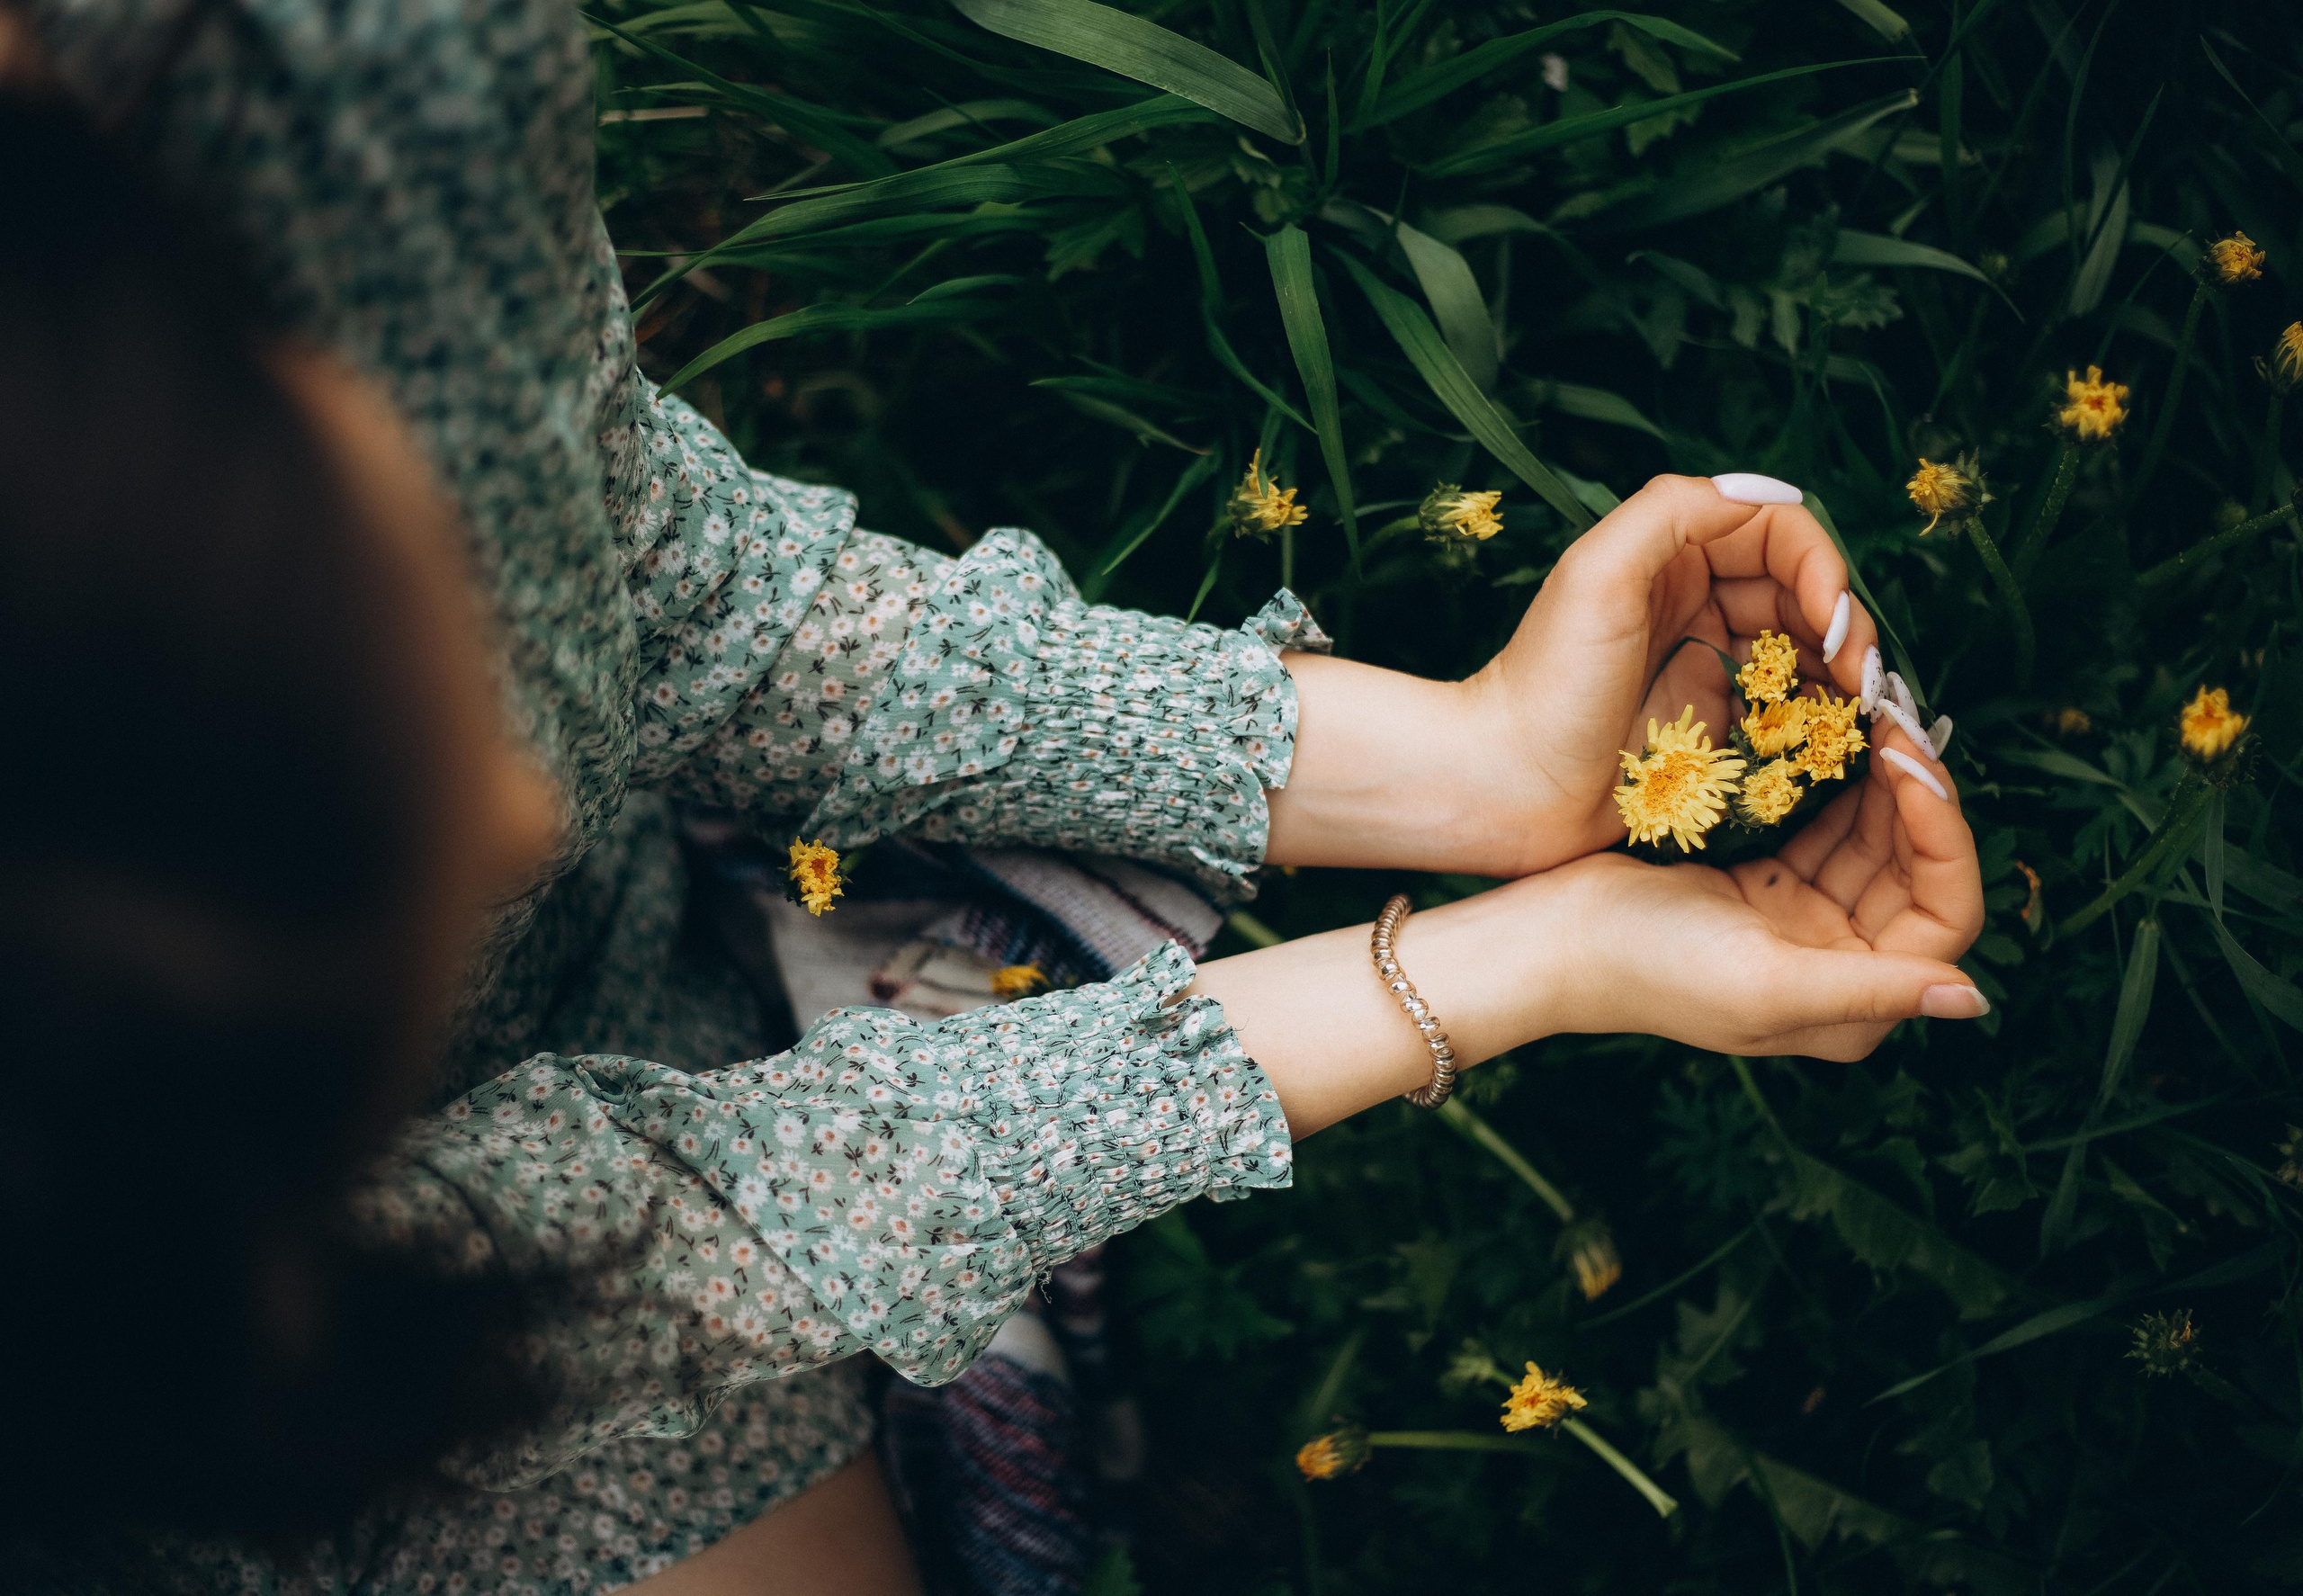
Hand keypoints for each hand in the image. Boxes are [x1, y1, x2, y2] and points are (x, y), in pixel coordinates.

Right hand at [1199, 720, 1980, 1136]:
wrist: (1549, 940)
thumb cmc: (1650, 967)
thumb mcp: (1767, 984)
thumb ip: (1874, 990)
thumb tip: (1975, 997)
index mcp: (1852, 1005)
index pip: (1946, 917)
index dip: (1947, 839)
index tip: (1915, 767)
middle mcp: (1841, 964)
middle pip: (1918, 869)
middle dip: (1917, 795)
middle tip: (1896, 718)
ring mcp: (1804, 920)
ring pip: (1877, 838)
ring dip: (1881, 779)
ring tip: (1872, 715)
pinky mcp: (1766, 881)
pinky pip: (1827, 821)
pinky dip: (1838, 778)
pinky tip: (1833, 732)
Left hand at [1460, 472, 1881, 874]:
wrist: (1505, 786)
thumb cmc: (1545, 682)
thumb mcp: (1598, 572)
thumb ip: (1673, 510)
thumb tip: (1766, 492)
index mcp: (1669, 554)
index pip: (1776, 533)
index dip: (1820, 566)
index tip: (1834, 620)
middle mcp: (1692, 599)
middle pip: (1801, 589)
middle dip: (1844, 622)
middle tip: (1865, 676)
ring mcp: (1704, 661)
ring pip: (1802, 645)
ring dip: (1843, 667)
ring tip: (1863, 705)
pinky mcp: (1710, 721)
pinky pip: (1785, 702)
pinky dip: (1820, 708)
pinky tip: (1838, 729)